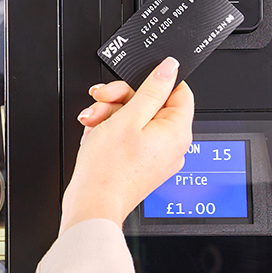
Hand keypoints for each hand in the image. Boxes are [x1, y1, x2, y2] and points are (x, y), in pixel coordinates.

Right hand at [59, 57, 194, 234]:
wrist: (92, 204)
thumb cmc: (109, 168)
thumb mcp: (129, 117)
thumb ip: (152, 88)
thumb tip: (170, 68)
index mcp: (177, 132)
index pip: (179, 91)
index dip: (155, 81)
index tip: (135, 79)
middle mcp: (172, 145)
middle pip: (152, 103)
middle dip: (122, 98)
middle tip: (103, 98)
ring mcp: (156, 156)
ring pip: (136, 118)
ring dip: (111, 112)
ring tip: (93, 120)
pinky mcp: (140, 163)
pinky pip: (130, 136)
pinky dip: (111, 129)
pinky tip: (95, 132)